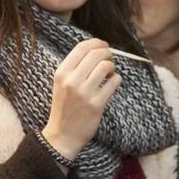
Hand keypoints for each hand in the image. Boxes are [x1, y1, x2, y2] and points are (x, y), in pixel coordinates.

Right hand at [42, 39, 121, 159]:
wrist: (62, 135)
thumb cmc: (64, 107)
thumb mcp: (61, 83)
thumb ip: (74, 67)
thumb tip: (96, 49)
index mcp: (61, 73)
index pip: (81, 47)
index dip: (96, 42)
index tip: (103, 45)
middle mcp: (71, 81)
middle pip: (96, 54)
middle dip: (107, 53)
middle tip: (110, 58)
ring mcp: (84, 93)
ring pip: (106, 66)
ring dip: (112, 67)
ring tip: (110, 73)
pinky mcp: (96, 104)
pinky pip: (114, 83)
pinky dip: (117, 79)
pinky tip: (112, 83)